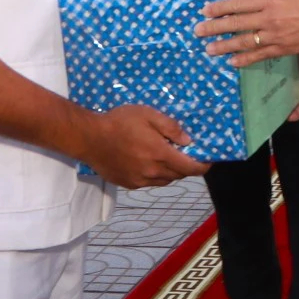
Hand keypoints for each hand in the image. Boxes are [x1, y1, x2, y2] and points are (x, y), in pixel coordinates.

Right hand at [79, 104, 208, 188]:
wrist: (89, 138)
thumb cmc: (119, 122)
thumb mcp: (148, 115)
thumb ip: (170, 127)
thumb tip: (188, 141)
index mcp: (160, 155)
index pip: (190, 168)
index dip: (203, 166)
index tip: (208, 160)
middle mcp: (152, 172)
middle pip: (179, 175)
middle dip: (186, 166)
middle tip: (185, 153)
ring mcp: (140, 180)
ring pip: (165, 180)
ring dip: (170, 171)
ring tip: (165, 156)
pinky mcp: (129, 184)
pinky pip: (149, 182)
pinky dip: (155, 174)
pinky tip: (147, 162)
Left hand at [197, 0, 298, 66]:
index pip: (238, 3)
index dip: (220, 8)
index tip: (205, 11)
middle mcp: (268, 17)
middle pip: (236, 23)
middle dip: (214, 28)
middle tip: (197, 32)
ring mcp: (275, 35)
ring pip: (244, 41)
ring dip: (225, 46)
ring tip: (209, 50)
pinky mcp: (284, 48)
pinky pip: (260, 55)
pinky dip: (245, 59)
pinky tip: (233, 62)